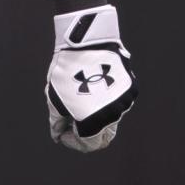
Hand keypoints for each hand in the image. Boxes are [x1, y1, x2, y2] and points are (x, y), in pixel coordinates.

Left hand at [46, 4, 136, 152]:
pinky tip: (93, 89)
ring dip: (96, 115)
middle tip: (71, 122)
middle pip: (102, 134)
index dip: (73, 142)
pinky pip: (118, 101)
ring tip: (80, 101)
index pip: (88, 144)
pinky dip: (106, 101)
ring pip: (111, 117)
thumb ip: (57, 121)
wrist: (85, 40)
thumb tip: (58, 133)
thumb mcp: (54, 97)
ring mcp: (124, 101)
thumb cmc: (66, 70)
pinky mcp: (130, 87)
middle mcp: (113, 115)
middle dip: (86, 132)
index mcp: (95, 121)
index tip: (62, 133)